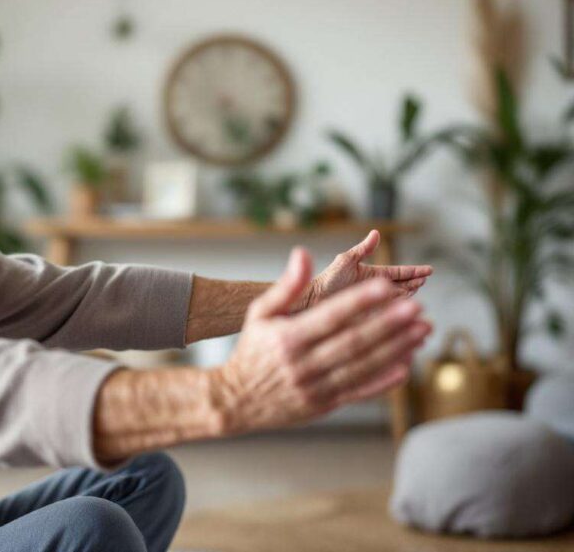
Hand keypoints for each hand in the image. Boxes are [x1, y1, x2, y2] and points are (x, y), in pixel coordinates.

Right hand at [210, 246, 431, 432]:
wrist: (237, 401)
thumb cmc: (252, 350)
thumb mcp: (259, 314)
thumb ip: (286, 286)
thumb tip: (302, 254)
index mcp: (288, 338)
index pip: (330, 317)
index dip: (359, 302)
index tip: (386, 286)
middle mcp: (303, 364)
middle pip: (353, 343)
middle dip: (387, 325)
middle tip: (416, 308)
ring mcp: (316, 387)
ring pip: (362, 367)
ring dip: (396, 349)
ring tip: (422, 331)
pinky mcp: (325, 405)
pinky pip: (359, 392)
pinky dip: (384, 381)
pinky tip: (406, 366)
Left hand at [303, 230, 432, 309]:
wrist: (312, 303)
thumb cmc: (326, 280)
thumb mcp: (345, 261)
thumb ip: (362, 249)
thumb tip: (376, 232)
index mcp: (372, 274)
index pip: (398, 272)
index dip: (414, 271)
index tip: (430, 270)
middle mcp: (375, 289)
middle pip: (402, 286)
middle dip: (415, 283)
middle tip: (424, 280)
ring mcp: (374, 304)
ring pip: (399, 301)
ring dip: (410, 298)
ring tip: (418, 294)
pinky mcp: (372, 318)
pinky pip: (390, 316)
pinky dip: (399, 314)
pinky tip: (408, 314)